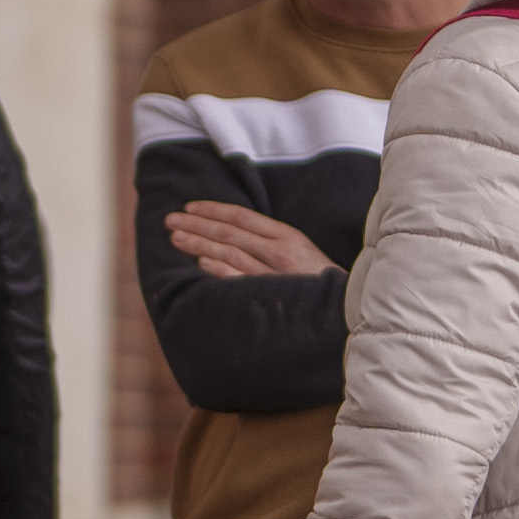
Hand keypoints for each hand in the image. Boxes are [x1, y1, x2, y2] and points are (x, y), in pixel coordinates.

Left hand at [166, 201, 330, 285]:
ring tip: (177, 239)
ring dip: (200, 245)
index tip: (189, 207)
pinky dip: (218, 270)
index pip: (242, 217)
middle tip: (171, 221)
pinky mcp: (271, 296)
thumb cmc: (320, 282)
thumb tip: (233, 236)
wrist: (348, 311)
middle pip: (230, 233)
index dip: (213, 210)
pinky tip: (200, 264)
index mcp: (287, 236)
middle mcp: (280, 252)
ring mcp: (275, 275)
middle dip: (197, 224)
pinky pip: (239, 280)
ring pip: (230, 254)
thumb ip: (270, 243)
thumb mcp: (300, 253)